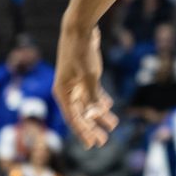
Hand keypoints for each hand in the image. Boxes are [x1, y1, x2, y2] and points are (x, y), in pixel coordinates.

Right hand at [55, 24, 115, 146]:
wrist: (80, 30)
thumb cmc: (81, 53)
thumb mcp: (89, 76)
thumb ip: (92, 96)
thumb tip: (95, 115)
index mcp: (63, 93)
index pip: (73, 118)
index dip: (83, 132)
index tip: (92, 144)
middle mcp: (68, 91)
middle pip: (81, 115)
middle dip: (92, 127)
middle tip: (103, 141)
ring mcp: (76, 84)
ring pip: (89, 105)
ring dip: (99, 115)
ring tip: (112, 125)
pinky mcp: (85, 76)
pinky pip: (93, 93)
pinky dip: (100, 101)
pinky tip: (108, 107)